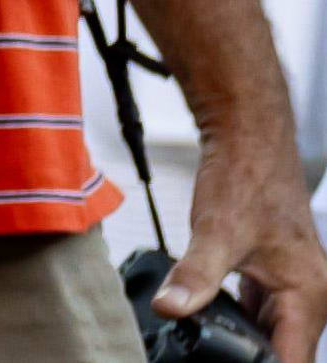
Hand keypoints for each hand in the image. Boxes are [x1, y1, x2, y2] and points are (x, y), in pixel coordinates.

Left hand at [159, 128, 326, 362]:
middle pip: (284, 351)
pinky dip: (240, 320)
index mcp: (309, 295)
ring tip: (208, 338)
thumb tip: (169, 307)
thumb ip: (195, 276)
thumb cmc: (246, 179)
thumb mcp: (216, 233)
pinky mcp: (276, 276)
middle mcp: (311, 296)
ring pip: (273, 333)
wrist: (249, 140)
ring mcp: (296, 286)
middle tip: (208, 349)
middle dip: (247, 355)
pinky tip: (210, 318)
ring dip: (244, 341)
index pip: (294, 359)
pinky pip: (262, 313)